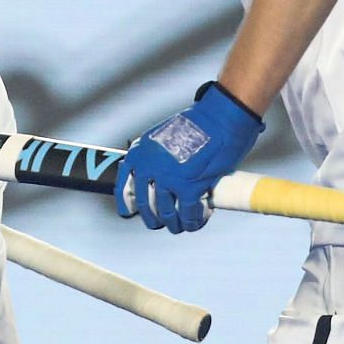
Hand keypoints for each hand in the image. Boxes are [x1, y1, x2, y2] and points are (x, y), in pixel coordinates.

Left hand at [116, 82, 263, 233]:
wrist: (220, 117)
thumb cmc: (198, 123)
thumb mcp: (164, 135)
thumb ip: (156, 156)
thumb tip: (157, 178)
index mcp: (140, 153)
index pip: (124, 186)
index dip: (127, 204)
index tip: (130, 212)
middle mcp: (149, 168)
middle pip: (146, 206)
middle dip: (153, 219)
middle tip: (160, 223)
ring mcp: (168, 180)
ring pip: (166, 214)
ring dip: (174, 224)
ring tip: (180, 226)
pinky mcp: (189, 189)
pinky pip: (188, 215)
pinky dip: (192, 222)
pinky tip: (196, 223)